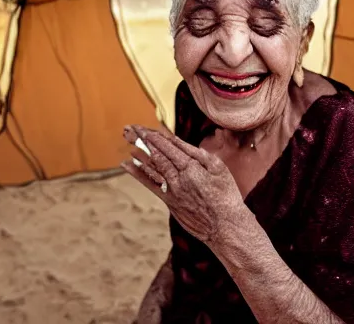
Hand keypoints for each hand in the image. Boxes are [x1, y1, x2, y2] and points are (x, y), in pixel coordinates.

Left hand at [121, 125, 244, 245]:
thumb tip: (183, 143)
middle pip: (158, 155)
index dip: (155, 137)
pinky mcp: (169, 202)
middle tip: (130, 129)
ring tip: (127, 142)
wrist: (224, 225)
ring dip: (139, 153)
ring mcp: (172, 191)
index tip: (144, 128)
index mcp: (191, 168)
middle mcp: (178, 178)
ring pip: (152, 168)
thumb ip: (200, 154)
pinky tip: (127, 165)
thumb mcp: (219, 168)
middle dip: (143, 141)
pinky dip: (138, 174)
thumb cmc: (226, 194)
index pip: (169, 147)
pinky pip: (151, 185)